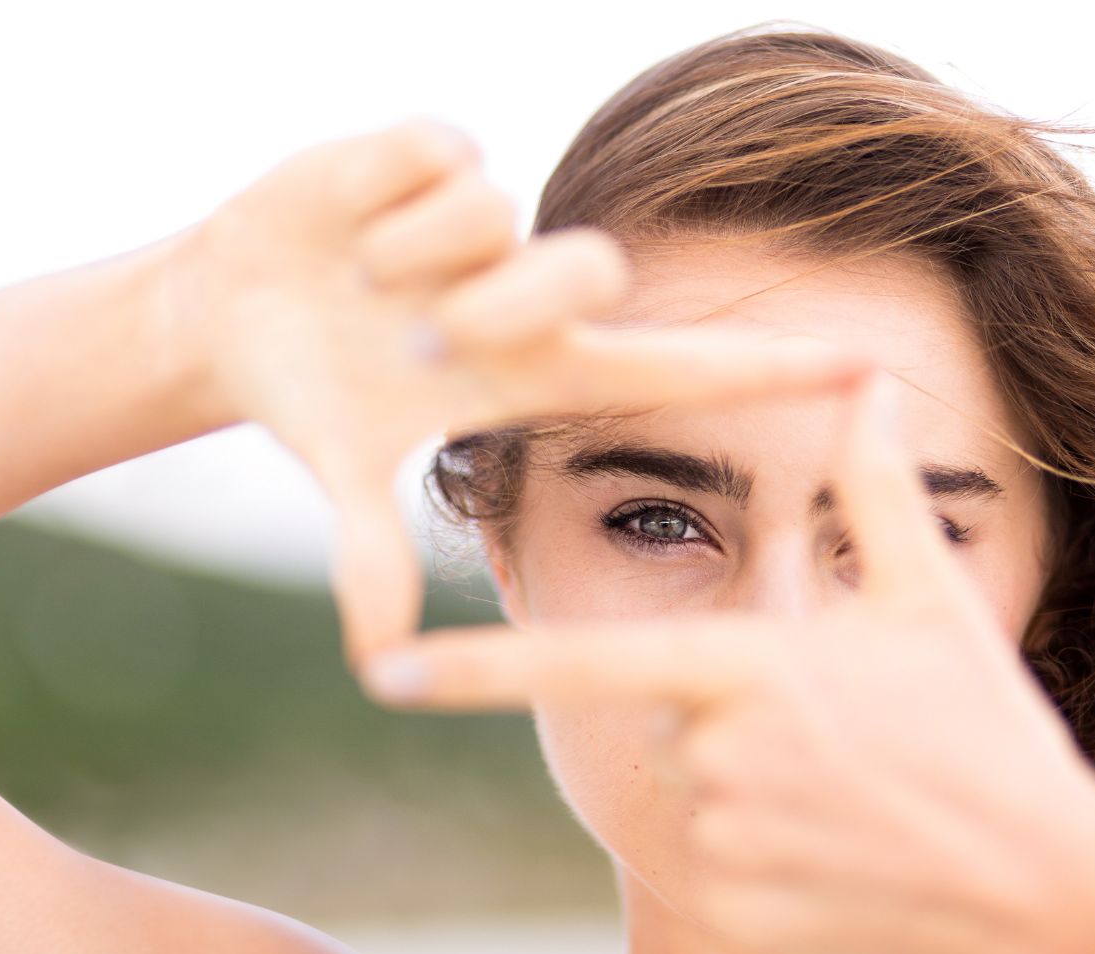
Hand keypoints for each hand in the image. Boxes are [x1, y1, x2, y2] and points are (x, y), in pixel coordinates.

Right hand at [158, 121, 861, 658]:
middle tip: (428, 335)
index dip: (764, 372)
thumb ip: (370, 556)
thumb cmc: (312, 397)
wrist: (229, 311)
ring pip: (495, 210)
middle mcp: (525, 288)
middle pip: (587, 266)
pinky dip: (381, 193)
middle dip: (505, 301)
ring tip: (363, 278)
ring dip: (415, 254)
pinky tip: (349, 221)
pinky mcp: (428, 153)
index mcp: (531, 370)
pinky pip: (438, 155)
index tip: (865, 370)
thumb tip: (376, 660)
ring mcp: (480, 220)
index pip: (670, 369)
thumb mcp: (345, 473)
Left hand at [363, 374, 1094, 953]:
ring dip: (747, 785)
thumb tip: (865, 387)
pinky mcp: (727, 905)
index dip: (475, 670)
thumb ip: (874, 494)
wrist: (1043, 897)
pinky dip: (759, 854)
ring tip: (846, 796)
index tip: (384, 671)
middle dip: (726, 719)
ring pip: (687, 790)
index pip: (585, 664)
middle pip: (662, 721)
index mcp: (745, 671)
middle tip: (831, 738)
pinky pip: (709, 861)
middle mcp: (713, 753)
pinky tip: (837, 855)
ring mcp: (718, 836)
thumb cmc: (985, 739)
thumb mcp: (933, 607)